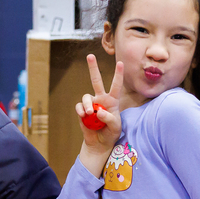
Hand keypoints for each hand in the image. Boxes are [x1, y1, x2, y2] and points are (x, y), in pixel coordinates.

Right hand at [77, 54, 123, 177]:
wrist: (100, 143)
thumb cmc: (111, 133)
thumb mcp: (116, 128)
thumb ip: (110, 119)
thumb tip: (99, 112)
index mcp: (113, 101)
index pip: (116, 85)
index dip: (118, 74)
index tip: (120, 63)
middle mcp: (101, 99)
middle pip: (96, 80)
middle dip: (93, 68)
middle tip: (90, 55)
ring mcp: (91, 104)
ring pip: (86, 96)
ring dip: (87, 104)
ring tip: (89, 113)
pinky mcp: (82, 111)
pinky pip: (79, 107)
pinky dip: (81, 110)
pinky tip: (83, 116)